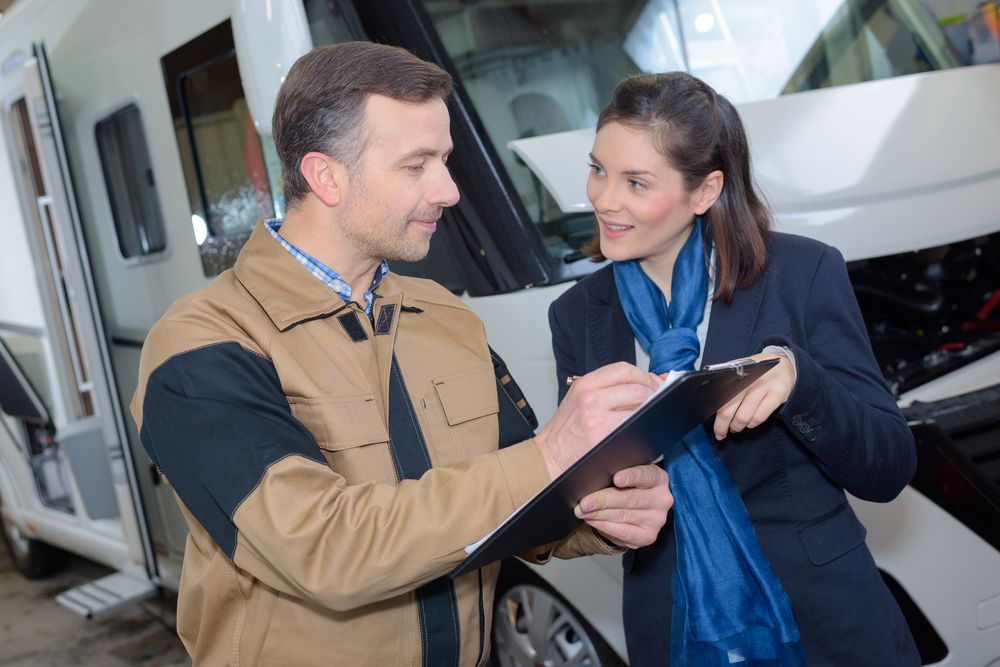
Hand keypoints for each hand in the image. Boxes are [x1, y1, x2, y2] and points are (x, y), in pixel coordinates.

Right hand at [535, 362, 659, 479]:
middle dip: (655, 394)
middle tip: (660, 404)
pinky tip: (650, 438)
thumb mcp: (578, 401)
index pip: (624, 369)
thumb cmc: (565, 433)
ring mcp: (599, 418)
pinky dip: (649, 433)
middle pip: (637, 387)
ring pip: (641, 405)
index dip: (645, 376)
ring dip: (654, 412)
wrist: (548, 460)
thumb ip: (608, 390)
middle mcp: (591, 397)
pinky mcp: (606, 437)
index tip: (655, 385)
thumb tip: (649, 381)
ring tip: (656, 420)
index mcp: (584, 384)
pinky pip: (638, 428)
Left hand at [575, 465, 671, 548]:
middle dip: (603, 499)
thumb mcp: (625, 475)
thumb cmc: (626, 488)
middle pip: (630, 498)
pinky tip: (591, 520)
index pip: (646, 475)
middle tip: (585, 502)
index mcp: (659, 478)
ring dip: (599, 513)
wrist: (633, 515)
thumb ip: (616, 470)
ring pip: (623, 515)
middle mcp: (661, 498)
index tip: (616, 478)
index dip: (631, 476)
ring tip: (582, 510)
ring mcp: (656, 519)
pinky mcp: (648, 536)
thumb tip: (594, 468)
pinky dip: (603, 525)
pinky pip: (623, 531)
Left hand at [713, 352, 794, 439]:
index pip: (719, 397)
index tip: (714, 428)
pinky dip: (752, 423)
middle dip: (723, 426)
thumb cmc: (756, 372)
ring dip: (738, 426)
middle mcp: (748, 378)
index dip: (716, 416)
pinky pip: (760, 416)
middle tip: (721, 434)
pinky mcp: (778, 393)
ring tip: (736, 427)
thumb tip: (710, 404)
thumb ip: (725, 384)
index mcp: (735, 372)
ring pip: (744, 416)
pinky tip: (749, 423)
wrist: (784, 364)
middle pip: (729, 409)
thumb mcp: (740, 372)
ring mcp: (764, 385)